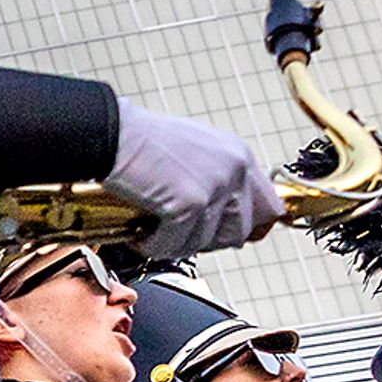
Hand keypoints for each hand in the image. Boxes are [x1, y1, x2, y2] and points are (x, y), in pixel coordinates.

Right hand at [103, 104, 284, 259]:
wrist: (111, 135)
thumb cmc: (142, 139)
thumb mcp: (196, 148)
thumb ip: (218, 175)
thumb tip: (223, 210)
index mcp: (239, 155)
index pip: (270, 207)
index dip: (247, 227)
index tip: (225, 234)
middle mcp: (234, 171)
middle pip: (240, 232)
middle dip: (208, 240)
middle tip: (181, 234)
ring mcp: (214, 188)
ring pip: (205, 242)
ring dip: (176, 244)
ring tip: (153, 232)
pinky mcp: (188, 204)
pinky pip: (175, 244)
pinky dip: (155, 245)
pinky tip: (141, 234)